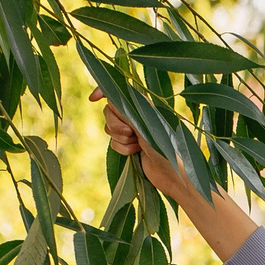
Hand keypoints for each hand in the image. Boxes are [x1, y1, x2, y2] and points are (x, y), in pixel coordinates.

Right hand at [92, 88, 207, 212]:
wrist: (172, 173)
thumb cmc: (165, 146)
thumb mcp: (144, 124)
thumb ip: (126, 111)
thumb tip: (109, 100)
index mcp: (142, 104)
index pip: (118, 91)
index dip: (103, 91)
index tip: (93, 99)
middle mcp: (136, 115)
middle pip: (109, 111)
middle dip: (115, 124)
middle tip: (130, 133)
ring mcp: (132, 131)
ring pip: (110, 129)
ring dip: (121, 139)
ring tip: (138, 144)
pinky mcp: (129, 146)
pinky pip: (114, 143)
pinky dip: (123, 149)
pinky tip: (137, 152)